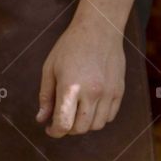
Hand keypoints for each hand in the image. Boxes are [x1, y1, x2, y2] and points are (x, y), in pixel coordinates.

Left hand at [36, 15, 125, 137]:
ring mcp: (108, 93)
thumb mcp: (50, 68)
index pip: (63, 124)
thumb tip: (41, 119)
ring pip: (97, 125)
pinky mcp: (119, 91)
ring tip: (77, 113)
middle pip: (81, 129)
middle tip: (62, 120)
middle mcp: (91, 93)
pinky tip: (91, 106)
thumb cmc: (71, 46)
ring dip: (84, 124)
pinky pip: (110, 116)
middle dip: (68, 129)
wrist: (100, 29)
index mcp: (70, 87)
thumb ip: (46, 96)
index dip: (55, 132)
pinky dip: (99, 118)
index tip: (50, 129)